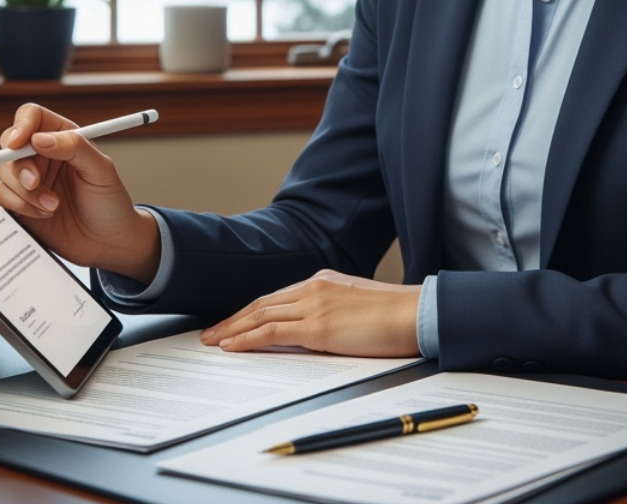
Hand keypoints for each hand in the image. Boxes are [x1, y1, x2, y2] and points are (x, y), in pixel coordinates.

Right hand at [0, 103, 159, 282]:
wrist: (107, 243)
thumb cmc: (110, 204)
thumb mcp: (101, 171)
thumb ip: (74, 148)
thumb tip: (39, 139)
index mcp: (63, 138)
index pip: (32, 117)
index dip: (21, 125)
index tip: (19, 142)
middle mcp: (42, 156)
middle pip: (9, 145)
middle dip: (20, 166)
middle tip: (36, 183)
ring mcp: (28, 180)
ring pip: (3, 172)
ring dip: (25, 191)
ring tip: (53, 205)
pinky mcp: (19, 203)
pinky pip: (2, 197)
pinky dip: (20, 206)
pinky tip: (44, 214)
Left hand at [201, 270, 420, 356]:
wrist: (417, 313)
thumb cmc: (395, 315)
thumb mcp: (357, 305)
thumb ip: (333, 309)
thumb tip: (317, 328)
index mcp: (323, 280)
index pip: (276, 297)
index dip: (251, 310)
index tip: (234, 322)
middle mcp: (314, 287)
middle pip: (261, 303)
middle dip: (232, 319)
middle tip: (210, 333)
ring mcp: (314, 305)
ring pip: (260, 316)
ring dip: (231, 329)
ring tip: (212, 342)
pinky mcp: (318, 326)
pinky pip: (271, 332)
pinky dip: (246, 338)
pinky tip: (232, 346)